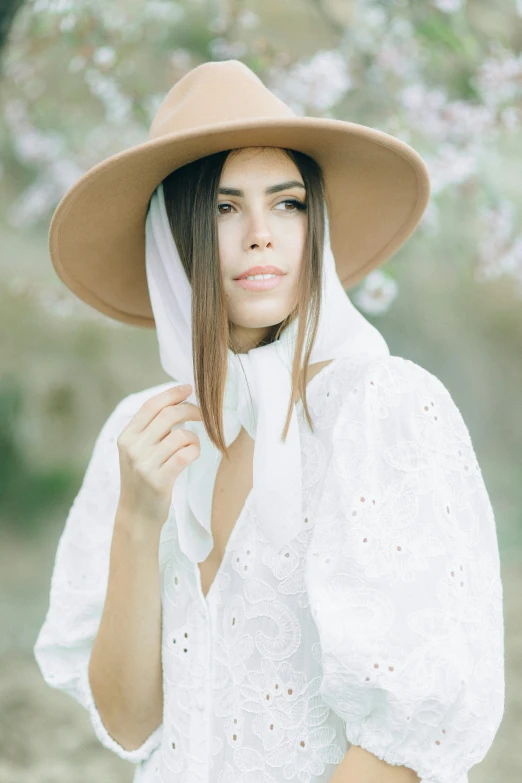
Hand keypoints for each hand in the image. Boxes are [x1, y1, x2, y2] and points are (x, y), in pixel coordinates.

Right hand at [116, 384, 201, 531]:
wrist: (137, 515)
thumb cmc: (143, 478)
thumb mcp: (137, 451)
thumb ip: (150, 429)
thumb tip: (176, 401)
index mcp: (126, 437)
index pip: (151, 406)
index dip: (172, 394)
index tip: (188, 388)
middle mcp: (133, 448)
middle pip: (168, 415)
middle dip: (191, 410)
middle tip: (204, 415)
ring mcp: (145, 465)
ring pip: (181, 435)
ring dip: (194, 437)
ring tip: (193, 446)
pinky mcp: (159, 480)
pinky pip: (186, 454)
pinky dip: (194, 451)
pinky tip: (192, 455)